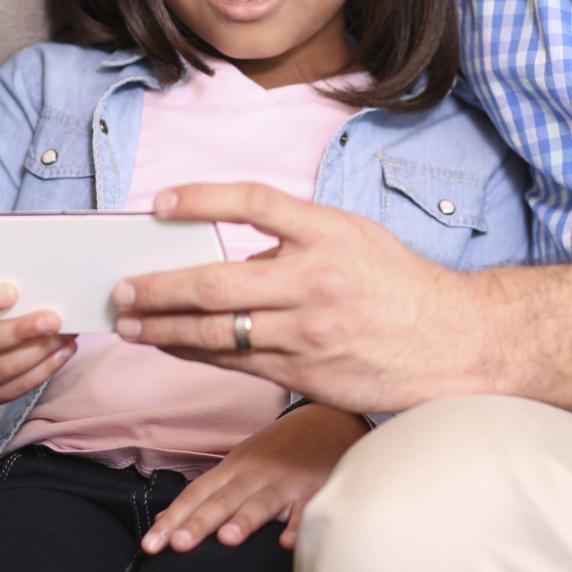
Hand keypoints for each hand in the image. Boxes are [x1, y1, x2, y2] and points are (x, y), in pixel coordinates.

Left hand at [113, 184, 493, 414]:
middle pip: (215, 281)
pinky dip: (195, 354)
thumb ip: (295, 238)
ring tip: (130, 323)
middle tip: (121, 287)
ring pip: (216, 332)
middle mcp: (314, 280)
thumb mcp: (353, 237)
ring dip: (163, 328)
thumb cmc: (399, 285)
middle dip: (158, 287)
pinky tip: (171, 347)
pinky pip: (235, 363)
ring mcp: (307, 331)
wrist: (451, 344)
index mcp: (327, 232)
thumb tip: (229, 251)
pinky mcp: (304, 372)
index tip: (159, 204)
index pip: (252, 203)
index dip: (200, 199)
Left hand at [142, 404, 368, 553]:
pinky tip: (287, 542)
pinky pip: (305, 509)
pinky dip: (297, 525)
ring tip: (227, 538)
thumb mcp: (239, 465)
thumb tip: (165, 519)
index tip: (150, 545)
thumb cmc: (277, 450)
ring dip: (244, 519)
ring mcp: (285, 481)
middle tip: (178, 544)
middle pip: (223, 499)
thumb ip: (206, 493)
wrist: (327, 421)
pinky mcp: (315, 489)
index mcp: (233, 469)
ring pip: (261, 502)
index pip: (196, 494)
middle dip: (200, 522)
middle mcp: (254, 474)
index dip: (173, 519)